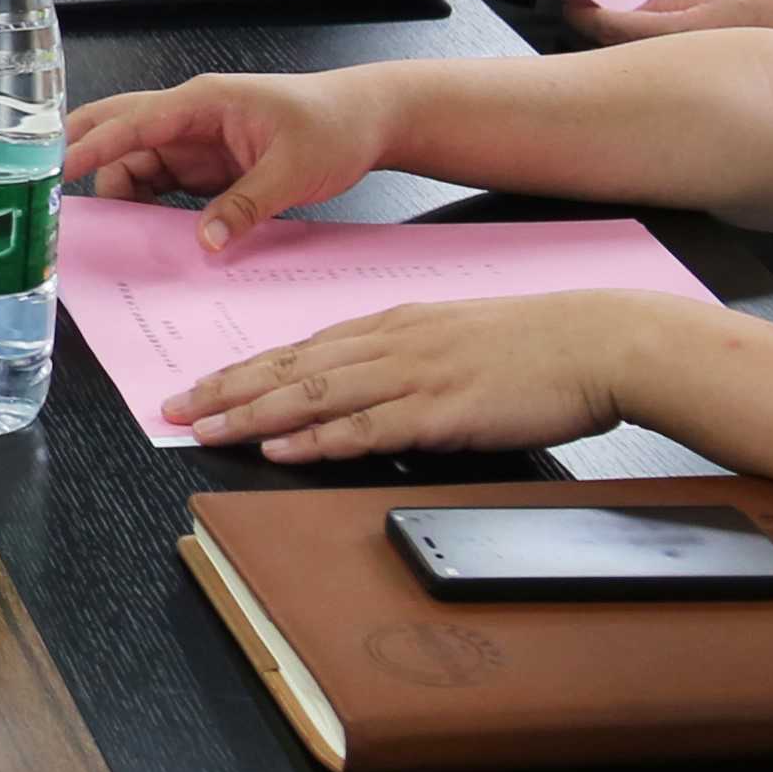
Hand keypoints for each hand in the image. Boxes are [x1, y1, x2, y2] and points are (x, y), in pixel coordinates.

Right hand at [64, 70, 396, 248]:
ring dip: (118, 190)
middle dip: (82, 153)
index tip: (57, 166)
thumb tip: (205, 242)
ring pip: (133, 161)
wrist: (367, 119)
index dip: (92, 144)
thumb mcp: (293, 170)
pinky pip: (159, 181)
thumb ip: (244, 207)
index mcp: (204, 102)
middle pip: (118, 129)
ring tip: (105, 226)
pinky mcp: (204, 163)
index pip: (133, 121)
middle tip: (51, 188)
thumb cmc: (333, 125)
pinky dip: (143, 203)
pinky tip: (138, 228)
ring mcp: (194, 140)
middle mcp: (190, 117)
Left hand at [161, 293, 658, 463]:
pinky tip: (280, 446)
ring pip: (314, 394)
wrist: (600, 341)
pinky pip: (365, 426)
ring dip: (252, 413)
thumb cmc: (536, 346)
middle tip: (172, 408)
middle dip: (226, 389)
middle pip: (291, 367)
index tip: (199, 384)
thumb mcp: (454, 339)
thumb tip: (362, 391)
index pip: (300, 348)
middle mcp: (392, 344)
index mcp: (394, 325)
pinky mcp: (441, 410)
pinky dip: (317, 438)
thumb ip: (405, 359)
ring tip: (204, 427)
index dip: (244, 368)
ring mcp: (414, 375)